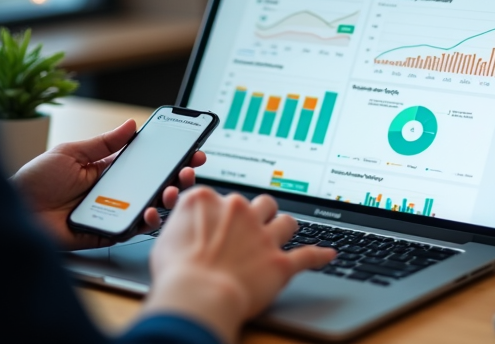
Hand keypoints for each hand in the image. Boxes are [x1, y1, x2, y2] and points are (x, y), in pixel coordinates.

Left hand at [11, 119, 205, 249]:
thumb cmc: (34, 181)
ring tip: (174, 189)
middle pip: (158, 184)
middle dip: (180, 175)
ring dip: (170, 197)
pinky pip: (135, 228)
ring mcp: (116, 211)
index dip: (172, 156)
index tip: (192, 149)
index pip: (149, 162)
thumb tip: (131, 125)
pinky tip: (153, 211)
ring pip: (152, 206)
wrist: (14, 212)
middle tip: (190, 169)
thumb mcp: (70, 153)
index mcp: (110, 170)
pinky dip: (148, 221)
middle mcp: (118, 191)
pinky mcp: (109, 231)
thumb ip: (104, 143)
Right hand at [144, 187, 335, 343]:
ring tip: (281, 236)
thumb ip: (183, 222)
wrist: (197, 296)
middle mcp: (239, 211)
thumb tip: (188, 224)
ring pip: (285, 221)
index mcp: (209, 201)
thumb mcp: (165, 237)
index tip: (220, 226)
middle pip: (260, 203)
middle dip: (259, 215)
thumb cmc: (176, 272)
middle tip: (252, 231)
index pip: (221, 197)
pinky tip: (329, 254)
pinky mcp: (280, 262)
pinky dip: (320, 256)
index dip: (222, 214)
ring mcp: (262, 235)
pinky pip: (308, 256)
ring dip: (284, 228)